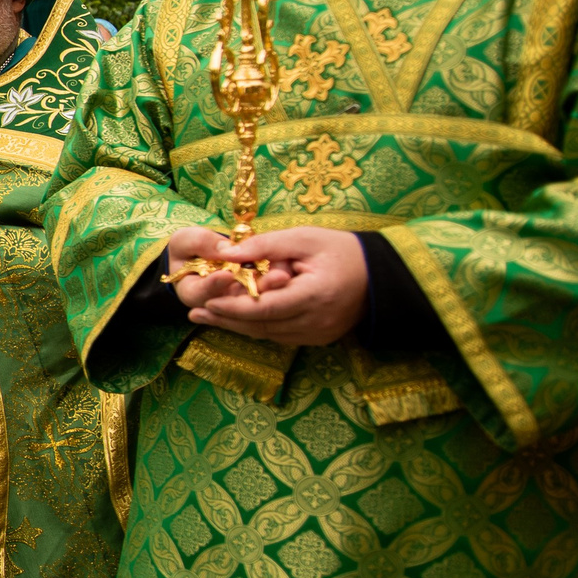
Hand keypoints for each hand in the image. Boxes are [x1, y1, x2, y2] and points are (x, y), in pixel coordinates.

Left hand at [182, 226, 367, 346]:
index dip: (233, 308)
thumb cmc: (343, 250)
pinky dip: (259, 327)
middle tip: (195, 313)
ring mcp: (320, 334)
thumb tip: (227, 252)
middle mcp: (317, 322)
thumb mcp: (305, 238)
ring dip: (239, 326)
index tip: (207, 302)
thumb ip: (266, 246)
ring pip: (269, 334)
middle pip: (262, 326)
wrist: (382, 275)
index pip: (264, 309)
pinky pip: (281, 335)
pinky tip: (238, 319)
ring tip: (208, 316)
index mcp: (315, 296)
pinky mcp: (320, 338)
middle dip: (227, 320)